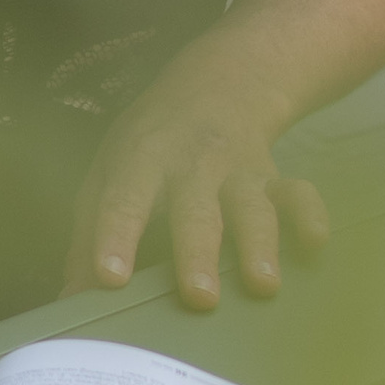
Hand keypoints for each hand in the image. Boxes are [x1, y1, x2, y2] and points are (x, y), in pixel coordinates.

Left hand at [63, 86, 328, 309]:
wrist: (219, 82)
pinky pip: (298, 193)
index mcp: (141, 162)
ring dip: (259, 244)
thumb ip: (89, 236)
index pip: (122, 200)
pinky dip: (310, 215)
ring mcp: (239, 169)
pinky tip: (314, 245)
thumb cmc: (151, 143)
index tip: (110, 279)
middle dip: (197, 253)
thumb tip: (69, 302)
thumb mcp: (109, 172)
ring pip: (251, 206)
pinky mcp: (275, 176)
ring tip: (263, 285)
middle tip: (199, 298)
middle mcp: (191, 164)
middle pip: (194, 210)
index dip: (114, 238)